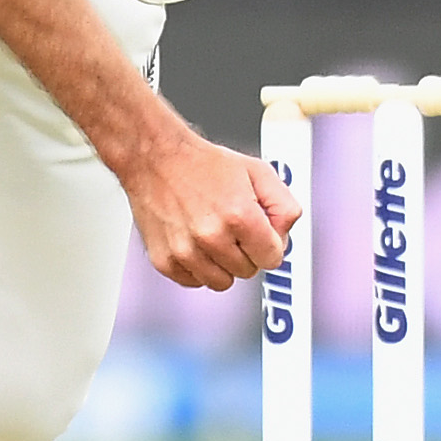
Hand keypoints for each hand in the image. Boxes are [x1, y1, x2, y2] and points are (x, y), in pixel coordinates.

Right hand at [122, 128, 303, 291]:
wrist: (155, 158)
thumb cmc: (202, 164)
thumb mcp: (257, 172)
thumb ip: (284, 206)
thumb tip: (284, 236)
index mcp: (240, 215)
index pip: (272, 258)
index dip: (268, 244)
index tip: (258, 233)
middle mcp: (212, 237)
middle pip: (248, 271)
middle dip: (245, 252)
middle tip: (231, 227)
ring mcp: (186, 252)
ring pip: (221, 282)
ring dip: (221, 263)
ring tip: (212, 235)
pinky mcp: (165, 261)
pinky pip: (194, 281)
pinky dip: (197, 267)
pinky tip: (194, 242)